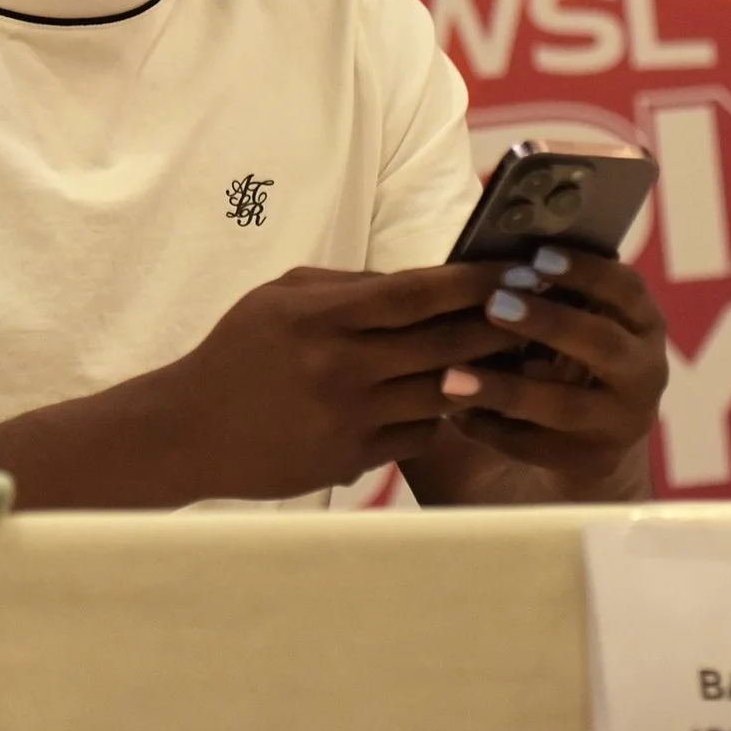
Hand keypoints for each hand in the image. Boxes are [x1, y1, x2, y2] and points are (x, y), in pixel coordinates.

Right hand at [152, 264, 509, 500]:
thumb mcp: (282, 297)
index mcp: (322, 317)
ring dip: (481, 375)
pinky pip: (418, 436)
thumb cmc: (238, 352)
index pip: (415, 293)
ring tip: (515, 358)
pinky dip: (437, 417)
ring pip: (441, 394)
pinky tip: (449, 402)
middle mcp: (340, 368)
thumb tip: (421, 282)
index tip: (514, 269)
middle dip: (499, 327)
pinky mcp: (352, 461)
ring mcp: (349, 419)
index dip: (473, 281)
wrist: (190, 430)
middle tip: (540, 312)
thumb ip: (350, 286)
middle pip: (443, 344)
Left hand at [447, 249, 667, 490]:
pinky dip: (493, 429)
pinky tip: (455, 415)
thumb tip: (485, 256)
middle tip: (494, 305)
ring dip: (506, 389)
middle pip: (602, 343)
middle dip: (548, 322)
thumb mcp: (568, 322)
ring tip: (452, 377)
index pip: (625, 288)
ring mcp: (623, 421)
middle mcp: (644, 371)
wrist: (584, 445)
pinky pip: (539, 446)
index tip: (537, 256)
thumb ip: (542, 292)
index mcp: (641, 323)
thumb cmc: (561, 357)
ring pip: (565, 405)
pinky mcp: (593, 462)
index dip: (585, 270)